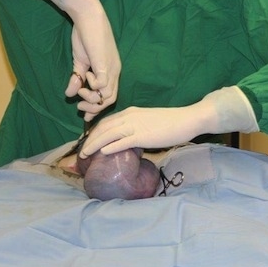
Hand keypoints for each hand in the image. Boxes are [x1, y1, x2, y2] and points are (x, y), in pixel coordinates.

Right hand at [65, 15, 120, 121]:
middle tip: (79, 108)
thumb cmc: (84, 36)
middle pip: (110, 100)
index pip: (110, 96)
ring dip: (91, 99)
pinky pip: (103, 85)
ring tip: (80, 93)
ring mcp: (112, 68)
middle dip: (94, 108)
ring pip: (107, 95)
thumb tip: (68, 94)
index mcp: (112, 71)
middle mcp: (115, 71)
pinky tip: (85, 75)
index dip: (97, 107)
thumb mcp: (80, 62)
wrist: (86, 15)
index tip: (84, 115)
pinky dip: (92, 85)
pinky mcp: (105, 64)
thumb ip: (76, 78)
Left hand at [79, 103, 215, 157]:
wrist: (186, 120)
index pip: (107, 121)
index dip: (95, 132)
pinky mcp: (142, 136)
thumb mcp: (148, 121)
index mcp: (130, 112)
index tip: (88, 142)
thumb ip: (136, 128)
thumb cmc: (170, 122)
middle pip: (103, 127)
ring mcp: (135, 126)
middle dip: (90, 139)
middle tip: (81, 152)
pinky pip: (122, 141)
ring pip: (108, 134)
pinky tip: (102, 153)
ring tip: (85, 154)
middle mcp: (129, 117)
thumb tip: (128, 140)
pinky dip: (110, 147)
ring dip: (94, 144)